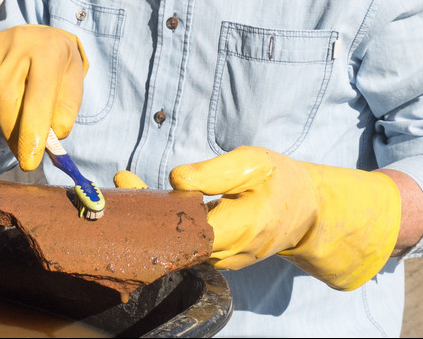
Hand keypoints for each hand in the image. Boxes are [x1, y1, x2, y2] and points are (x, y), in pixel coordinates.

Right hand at [0, 25, 87, 170]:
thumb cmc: (58, 69)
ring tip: (13, 110)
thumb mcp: (73, 87)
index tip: (29, 162)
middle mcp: (17, 42)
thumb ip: (64, 114)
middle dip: (12, 133)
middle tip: (21, 150)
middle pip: (5, 101)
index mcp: (49, 51)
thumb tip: (48, 140)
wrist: (40, 37)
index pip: (38, 98)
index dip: (32, 133)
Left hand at [117, 146, 400, 290]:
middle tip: (117, 181)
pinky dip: (162, 224)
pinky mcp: (216, 254)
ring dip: (148, 218)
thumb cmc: (279, 179)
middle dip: (141, 214)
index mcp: (240, 228)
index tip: (128, 184)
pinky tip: (143, 201)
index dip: (154, 213)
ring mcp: (221, 258)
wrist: (305, 210)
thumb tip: (176, 179)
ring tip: (123, 185)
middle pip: (174, 240)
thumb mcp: (253, 163)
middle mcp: (228, 251)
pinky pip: (184, 243)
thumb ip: (215, 172)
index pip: (188, 230)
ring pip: (176, 244)